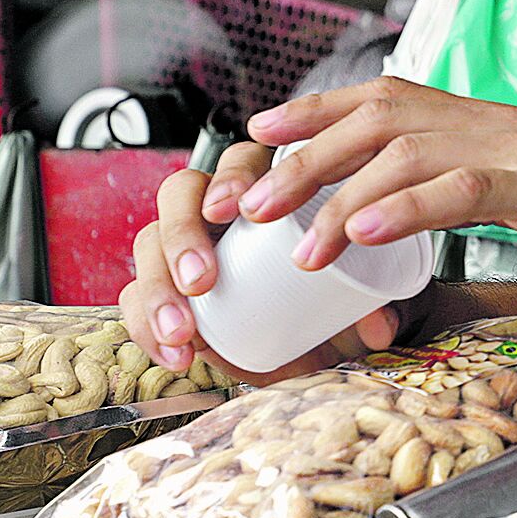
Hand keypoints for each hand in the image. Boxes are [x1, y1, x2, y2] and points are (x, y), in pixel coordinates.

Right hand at [120, 140, 404, 384]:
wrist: (307, 348)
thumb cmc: (330, 302)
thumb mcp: (358, 303)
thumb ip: (374, 308)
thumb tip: (380, 322)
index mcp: (265, 190)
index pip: (240, 162)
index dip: (230, 180)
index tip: (232, 211)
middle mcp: (216, 209)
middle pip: (180, 195)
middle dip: (183, 235)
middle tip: (200, 281)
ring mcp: (181, 246)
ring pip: (149, 243)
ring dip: (159, 286)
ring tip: (184, 332)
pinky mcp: (161, 290)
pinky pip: (137, 297)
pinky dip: (147, 326)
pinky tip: (175, 355)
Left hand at [235, 77, 516, 317]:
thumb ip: (483, 195)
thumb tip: (422, 213)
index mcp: (497, 127)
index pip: (390, 99)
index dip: (318, 110)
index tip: (260, 133)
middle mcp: (503, 125)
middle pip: (380, 118)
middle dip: (304, 158)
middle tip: (249, 202)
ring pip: (409, 151)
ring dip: (340, 195)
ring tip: (297, 240)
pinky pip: (466, 188)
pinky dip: (408, 206)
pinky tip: (366, 233)